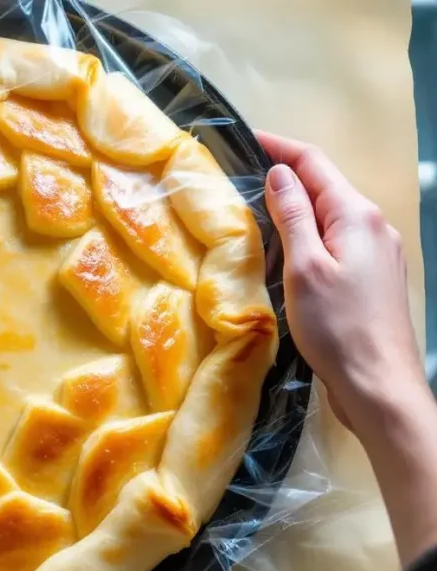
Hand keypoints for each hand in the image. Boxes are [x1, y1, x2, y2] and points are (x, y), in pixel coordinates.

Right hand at [258, 131, 424, 429]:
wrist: (378, 384)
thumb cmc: (337, 327)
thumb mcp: (304, 267)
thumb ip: (292, 216)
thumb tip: (279, 174)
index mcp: (356, 216)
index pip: (314, 164)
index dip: (279, 147)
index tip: (245, 139)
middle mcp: (372, 225)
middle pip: (324, 186)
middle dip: (285, 176)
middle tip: (240, 178)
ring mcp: (376, 252)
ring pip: (329, 215)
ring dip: (295, 208)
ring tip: (256, 211)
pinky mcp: (371, 277)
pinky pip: (335, 240)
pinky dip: (308, 234)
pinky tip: (286, 250)